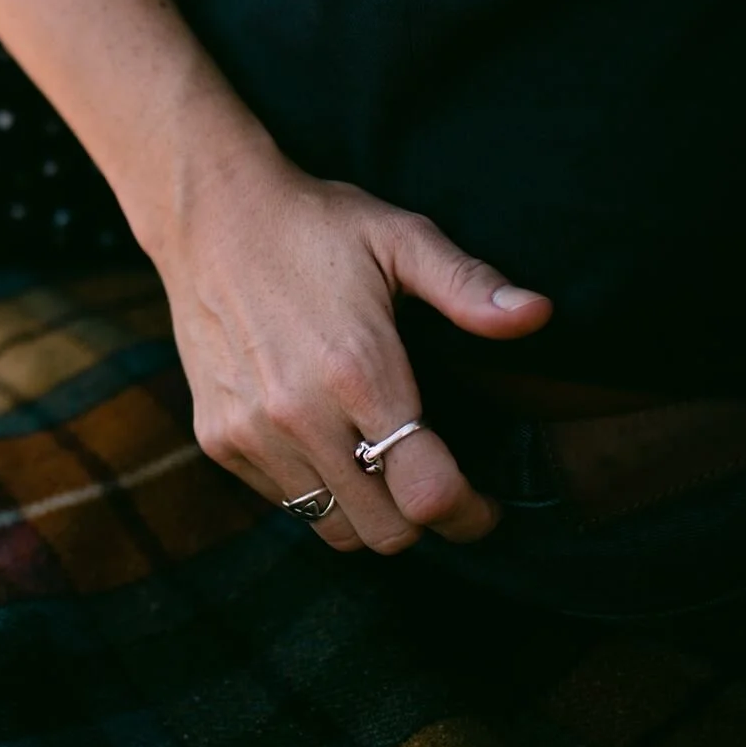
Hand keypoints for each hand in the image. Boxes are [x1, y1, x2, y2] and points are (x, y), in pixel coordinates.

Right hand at [142, 116, 552, 553]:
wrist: (208, 215)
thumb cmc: (314, 225)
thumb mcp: (401, 238)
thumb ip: (469, 286)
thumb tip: (537, 315)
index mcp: (357, 371)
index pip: (427, 492)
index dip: (469, 515)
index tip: (483, 507)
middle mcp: (299, 414)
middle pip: (384, 531)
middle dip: (423, 518)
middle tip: (437, 485)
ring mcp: (252, 432)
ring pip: (332, 527)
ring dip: (368, 510)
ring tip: (381, 467)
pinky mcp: (217, 437)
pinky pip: (284, 501)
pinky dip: (316, 488)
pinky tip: (327, 441)